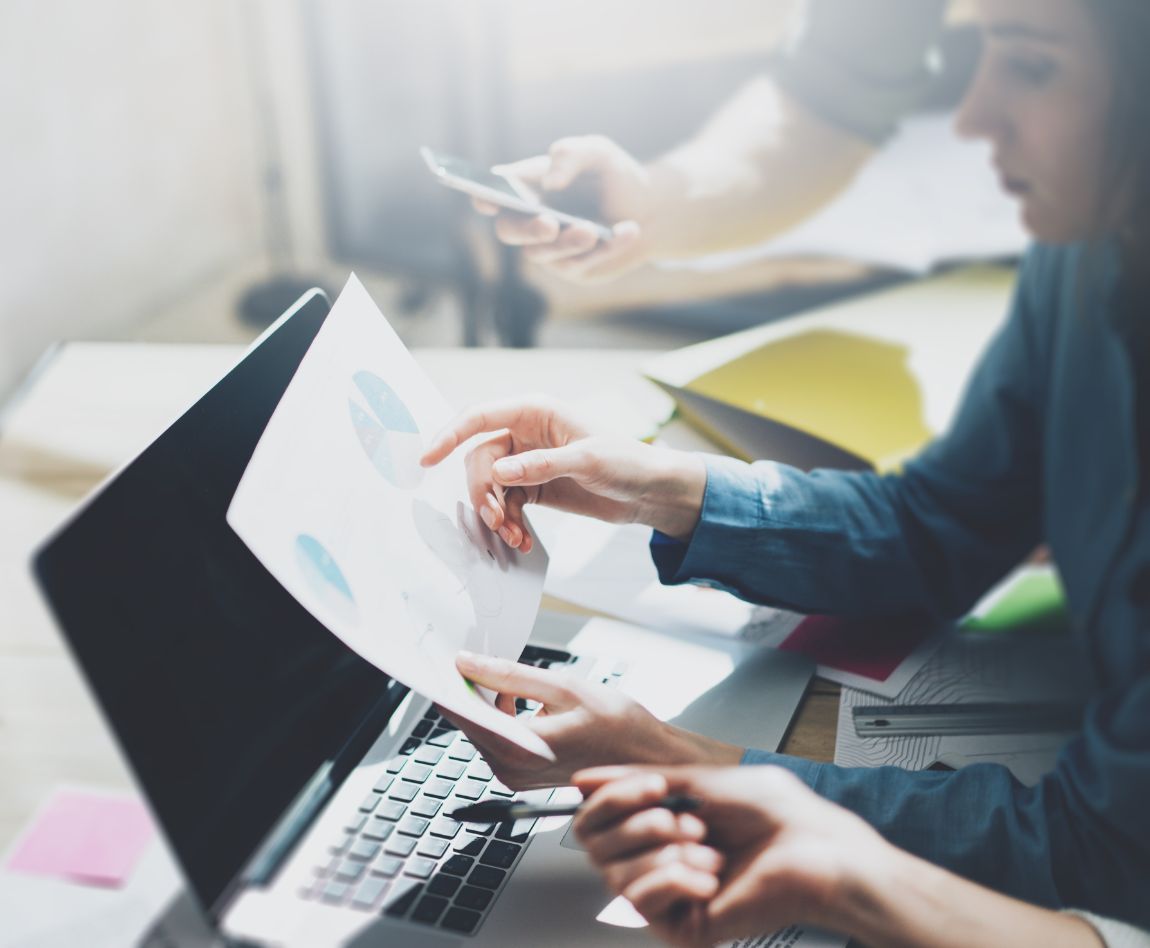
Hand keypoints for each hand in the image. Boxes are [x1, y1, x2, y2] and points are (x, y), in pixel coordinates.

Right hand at [420, 396, 705, 550]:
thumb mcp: (588, 461)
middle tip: (497, 520)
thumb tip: (498, 471)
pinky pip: (504, 504)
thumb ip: (541, 465)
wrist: (649, 492)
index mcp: (536, 412)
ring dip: (495, 513)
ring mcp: (527, 461)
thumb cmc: (627, 462)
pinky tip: (521, 540)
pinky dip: (507, 523)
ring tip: (513, 536)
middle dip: (482, 493)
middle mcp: (525, 433)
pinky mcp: (533, 486)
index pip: (480, 417)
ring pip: (488, 485)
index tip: (427, 459)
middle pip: (479, 459)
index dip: (450, 435)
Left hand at [437, 652, 741, 790]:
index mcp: (518, 749)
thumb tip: (469, 663)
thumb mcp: (564, 688)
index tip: (438, 656)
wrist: (649, 763)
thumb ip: (511, 676)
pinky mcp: (521, 774)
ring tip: (507, 676)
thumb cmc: (620, 728)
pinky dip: (499, 715)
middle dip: (468, 687)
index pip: (461, 713)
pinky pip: (496, 738)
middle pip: (467, 721)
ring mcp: (514, 775)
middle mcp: (509, 769)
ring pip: (480, 728)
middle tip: (473, 652)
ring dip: (486, 700)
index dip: (447, 682)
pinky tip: (518, 697)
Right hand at [474, 136, 655, 282]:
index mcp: (530, 186)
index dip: (485, 197)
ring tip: (593, 230)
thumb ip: (571, 155)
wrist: (651, 210)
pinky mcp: (574, 269)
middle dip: (527, 229)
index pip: (496, 192)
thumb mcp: (599, 153)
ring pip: (542, 254)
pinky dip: (606, 247)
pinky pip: (580, 264)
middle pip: (509, 231)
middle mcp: (532, 219)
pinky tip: (629, 230)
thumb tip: (551, 182)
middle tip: (550, 224)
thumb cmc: (615, 177)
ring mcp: (550, 248)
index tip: (486, 199)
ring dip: (568, 242)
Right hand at [573, 765, 889, 946]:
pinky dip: (673, 879)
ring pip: (614, 873)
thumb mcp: (698, 780)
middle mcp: (658, 858)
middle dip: (638, 823)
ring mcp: (668, 894)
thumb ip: (638, 780)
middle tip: (682, 818)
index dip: (614, 797)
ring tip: (705, 847)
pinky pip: (642, 902)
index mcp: (659, 821)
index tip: (652, 786)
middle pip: (594, 845)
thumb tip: (587, 779)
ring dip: (663, 850)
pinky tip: (707, 875)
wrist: (815, 849)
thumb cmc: (775, 814)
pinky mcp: (681, 925)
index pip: (596, 816)